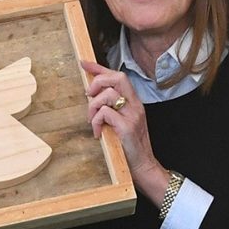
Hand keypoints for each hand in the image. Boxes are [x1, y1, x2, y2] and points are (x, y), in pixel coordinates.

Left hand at [80, 61, 163, 193]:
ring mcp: (132, 115)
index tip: (84, 63)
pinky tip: (98, 132)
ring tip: (93, 121)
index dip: (99, 68)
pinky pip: (105, 113)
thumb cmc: (129, 146)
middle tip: (89, 95)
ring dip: (93, 107)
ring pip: (108, 94)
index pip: (117, 76)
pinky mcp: (127, 127)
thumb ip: (111, 109)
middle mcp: (135, 105)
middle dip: (98, 82)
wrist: (143, 166)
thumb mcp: (120, 122)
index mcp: (133, 102)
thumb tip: (92, 98)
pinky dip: (96, 121)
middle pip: (118, 78)